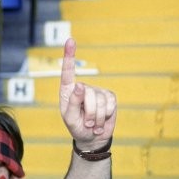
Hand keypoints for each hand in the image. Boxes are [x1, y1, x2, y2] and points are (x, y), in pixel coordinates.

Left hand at [59, 38, 116, 152]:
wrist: (93, 138)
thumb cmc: (77, 127)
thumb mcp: (70, 118)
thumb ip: (73, 103)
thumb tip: (79, 85)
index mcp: (68, 92)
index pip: (68, 72)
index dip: (69, 56)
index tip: (70, 40)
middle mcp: (83, 88)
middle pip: (88, 94)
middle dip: (89, 113)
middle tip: (87, 123)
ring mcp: (97, 91)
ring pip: (100, 101)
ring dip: (97, 117)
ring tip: (93, 124)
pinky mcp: (109, 96)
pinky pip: (110, 104)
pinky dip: (106, 116)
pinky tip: (101, 121)